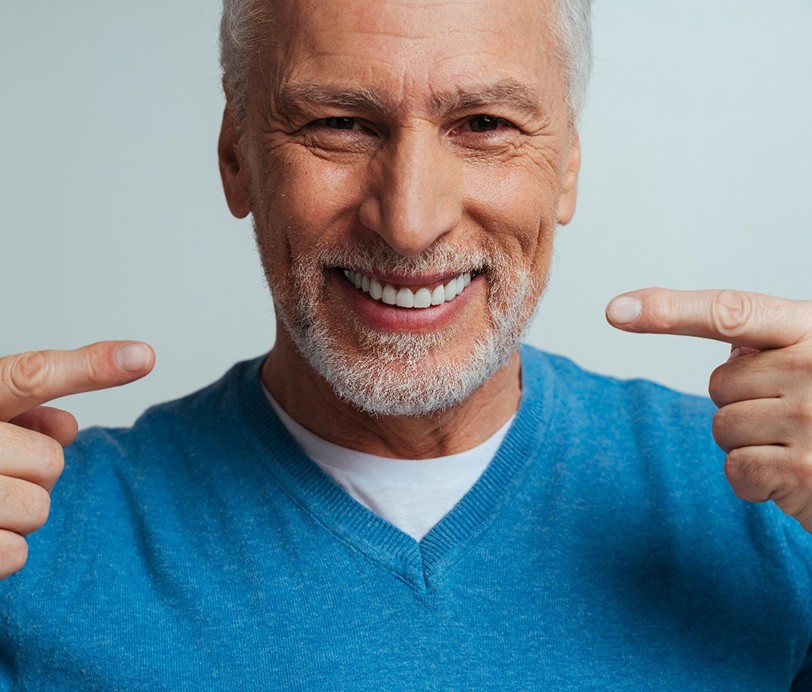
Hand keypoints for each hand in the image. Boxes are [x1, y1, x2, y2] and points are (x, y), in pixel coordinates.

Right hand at [0, 342, 153, 578]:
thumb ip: (24, 407)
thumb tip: (67, 427)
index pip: (32, 376)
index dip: (92, 366)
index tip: (144, 356)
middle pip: (50, 462)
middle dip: (33, 471)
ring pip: (37, 510)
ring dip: (18, 513)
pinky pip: (15, 553)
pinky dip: (4, 550)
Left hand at [606, 289, 811, 531]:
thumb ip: (777, 349)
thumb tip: (729, 356)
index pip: (729, 312)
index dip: (668, 310)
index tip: (616, 310)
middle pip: (720, 383)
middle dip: (745, 402)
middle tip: (798, 417)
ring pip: (723, 427)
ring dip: (751, 443)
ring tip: (803, 446)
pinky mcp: (804, 470)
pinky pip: (735, 469)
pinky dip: (757, 481)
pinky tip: (798, 478)